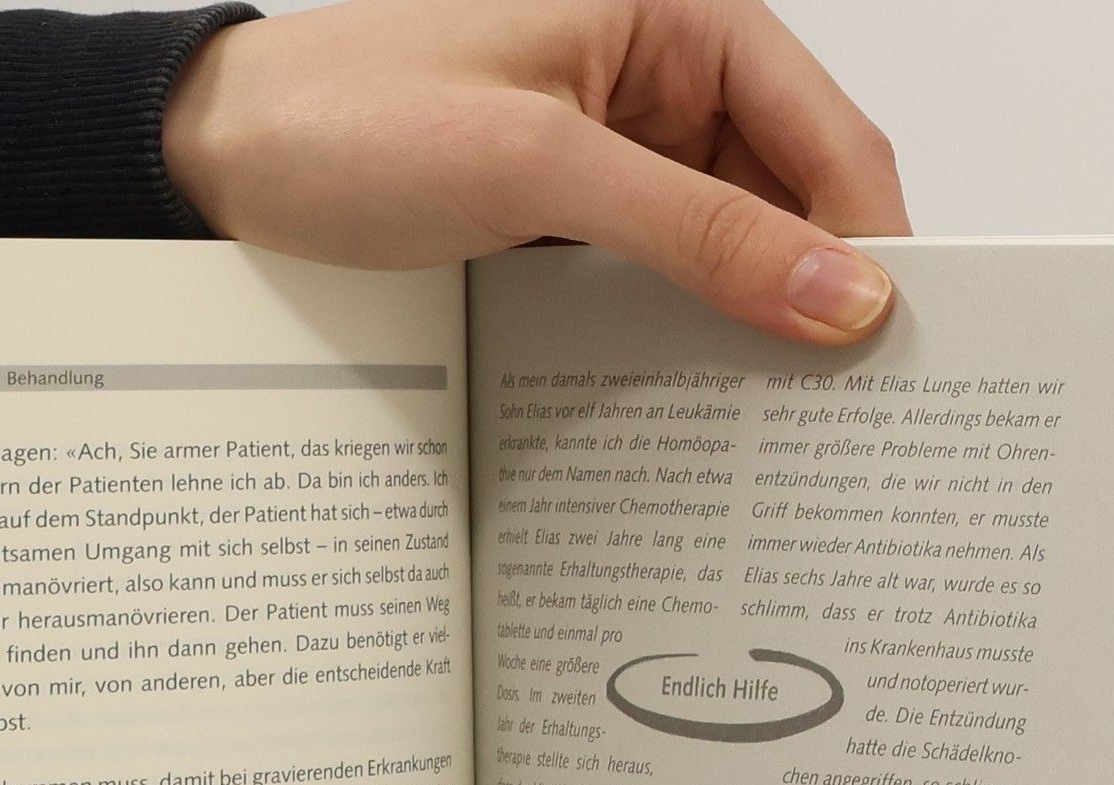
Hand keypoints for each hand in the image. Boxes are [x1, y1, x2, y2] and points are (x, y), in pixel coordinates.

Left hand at [164, 0, 909, 342]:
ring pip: (728, 247)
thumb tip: (838, 292)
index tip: (890, 349)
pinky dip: (680, 331)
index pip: (829, 134)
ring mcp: (617, 154)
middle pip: (790, 198)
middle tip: (836, 409)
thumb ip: (696, 232)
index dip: (872, 240)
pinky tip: (686, 392)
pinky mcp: (572, 215)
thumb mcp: (539, 166)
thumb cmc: (351, 117)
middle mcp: (661, 78)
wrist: (223, 165)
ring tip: (767, 416)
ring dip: (745, 322)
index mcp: (679, 17)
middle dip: (814, 291)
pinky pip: (660, 276)